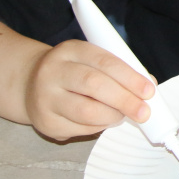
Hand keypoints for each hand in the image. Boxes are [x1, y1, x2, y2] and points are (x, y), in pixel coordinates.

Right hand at [22, 40, 156, 140]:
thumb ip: (117, 69)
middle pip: (94, 85)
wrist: (29, 84)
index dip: (129, 77)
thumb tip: (148, 85)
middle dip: (124, 100)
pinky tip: (104, 121)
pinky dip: (99, 127)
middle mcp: (52, 71)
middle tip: (143, 111)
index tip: (148, 90)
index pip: (104, 61)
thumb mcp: (90, 60)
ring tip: (123, 115)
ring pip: (86, 111)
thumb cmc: (72, 72)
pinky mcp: (45, 122)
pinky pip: (80, 129)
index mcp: (69, 50)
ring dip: (113, 116)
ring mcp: (45, 98)